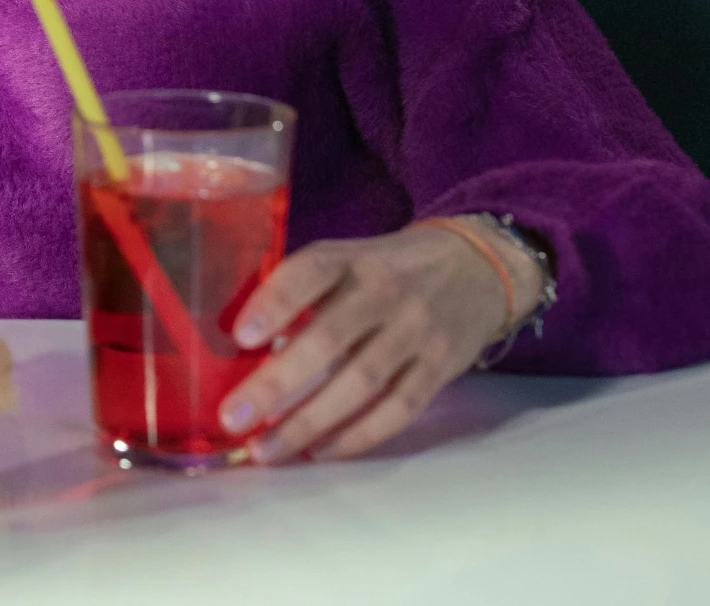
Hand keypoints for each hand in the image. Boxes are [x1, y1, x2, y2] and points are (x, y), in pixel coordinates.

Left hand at [219, 219, 537, 462]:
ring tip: (267, 449)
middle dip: (277, 383)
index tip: (240, 337)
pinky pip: (398, 408)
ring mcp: (417, 331)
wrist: (476, 268)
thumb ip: (302, 291)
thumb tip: (242, 346)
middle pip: (329, 340)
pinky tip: (320, 450)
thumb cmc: (387, 269)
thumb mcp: (346, 258)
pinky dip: (359, 434)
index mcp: (351, 259)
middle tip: (233, 416)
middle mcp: (385, 293)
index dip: (275, 303)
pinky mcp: (441, 367)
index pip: (309, 273)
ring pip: (361, 382)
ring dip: (309, 421)